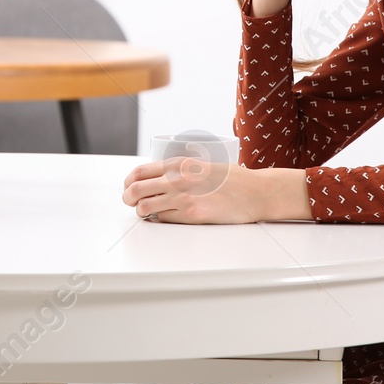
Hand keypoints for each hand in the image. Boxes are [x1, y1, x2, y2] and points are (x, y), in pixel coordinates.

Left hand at [121, 160, 310, 222]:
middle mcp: (178, 179)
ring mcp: (183, 198)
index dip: (128, 182)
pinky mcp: (192, 215)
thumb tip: (158, 180)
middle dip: (128, 197)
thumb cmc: (232, 179)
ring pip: (146, 207)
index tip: (128, 187)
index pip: (140, 172)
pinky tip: (162, 218)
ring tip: (144, 212)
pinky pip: (164, 219)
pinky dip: (158, 219)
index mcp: (179, 164)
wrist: (255, 192)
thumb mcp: (202, 165)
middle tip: (129, 201)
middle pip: (136, 190)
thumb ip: (180, 171)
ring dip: (141, 211)